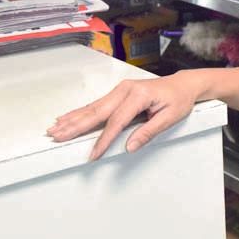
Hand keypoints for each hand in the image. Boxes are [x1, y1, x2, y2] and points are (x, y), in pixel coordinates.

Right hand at [46, 72, 201, 159]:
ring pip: (92, 107)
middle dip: (76, 126)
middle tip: (57, 136)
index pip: (117, 122)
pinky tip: (68, 118)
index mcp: (138, 95)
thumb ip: (148, 132)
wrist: (183, 84)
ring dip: (73, 118)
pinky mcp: (118, 93)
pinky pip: (96, 104)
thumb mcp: (169, 117)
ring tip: (55, 128)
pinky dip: (80, 113)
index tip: (93, 153)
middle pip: (97, 112)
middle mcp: (125, 90)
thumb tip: (129, 146)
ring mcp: (120, 90)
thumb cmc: (178, 99)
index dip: (104, 139)